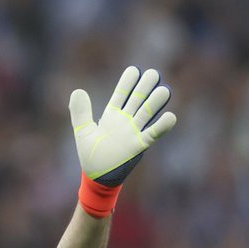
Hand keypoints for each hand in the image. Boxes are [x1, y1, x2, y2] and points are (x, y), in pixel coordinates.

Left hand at [69, 66, 176, 186]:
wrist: (97, 177)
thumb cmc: (90, 155)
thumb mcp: (83, 131)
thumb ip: (80, 112)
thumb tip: (77, 91)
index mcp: (112, 115)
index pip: (121, 94)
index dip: (128, 83)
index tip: (134, 70)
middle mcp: (125, 121)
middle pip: (137, 100)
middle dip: (145, 87)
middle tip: (154, 73)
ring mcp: (134, 132)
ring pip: (147, 113)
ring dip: (155, 103)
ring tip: (164, 90)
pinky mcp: (139, 146)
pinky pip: (152, 134)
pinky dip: (161, 126)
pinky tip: (171, 116)